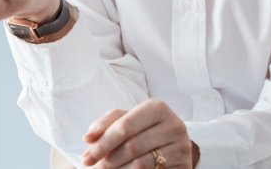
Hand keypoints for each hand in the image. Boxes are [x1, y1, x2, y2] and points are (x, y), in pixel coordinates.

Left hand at [82, 100, 197, 167]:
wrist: (172, 143)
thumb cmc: (142, 129)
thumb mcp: (126, 120)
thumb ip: (106, 125)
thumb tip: (88, 138)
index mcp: (157, 108)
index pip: (124, 127)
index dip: (103, 142)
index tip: (86, 156)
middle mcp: (174, 125)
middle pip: (132, 146)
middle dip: (107, 159)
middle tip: (91, 167)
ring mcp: (182, 147)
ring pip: (141, 164)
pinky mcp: (184, 165)